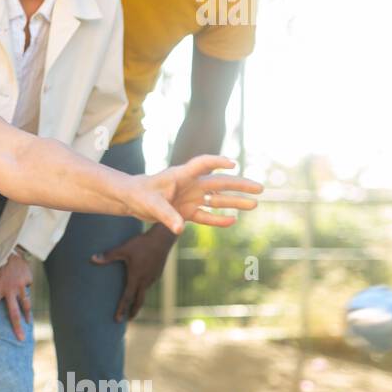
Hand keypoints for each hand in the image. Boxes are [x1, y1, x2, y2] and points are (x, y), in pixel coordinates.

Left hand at [0, 250, 32, 339]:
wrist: (11, 248)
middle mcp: (8, 290)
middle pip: (13, 313)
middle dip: (17, 327)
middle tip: (20, 340)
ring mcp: (19, 286)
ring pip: (25, 304)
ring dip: (27, 315)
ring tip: (28, 324)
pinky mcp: (27, 281)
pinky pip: (27, 288)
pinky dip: (25, 287)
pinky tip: (22, 282)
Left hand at [91, 227, 173, 322]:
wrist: (162, 239)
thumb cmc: (141, 244)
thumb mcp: (123, 249)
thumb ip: (108, 256)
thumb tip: (91, 259)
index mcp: (137, 278)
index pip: (127, 298)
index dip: (122, 309)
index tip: (118, 320)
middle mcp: (146, 281)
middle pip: (139, 301)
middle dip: (133, 311)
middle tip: (128, 320)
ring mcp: (153, 277)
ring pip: (144, 291)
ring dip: (138, 299)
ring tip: (132, 302)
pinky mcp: (158, 273)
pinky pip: (149, 284)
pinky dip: (143, 289)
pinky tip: (139, 286)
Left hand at [127, 155, 262, 232]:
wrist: (131, 200)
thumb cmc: (140, 194)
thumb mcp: (150, 205)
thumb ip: (166, 215)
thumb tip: (179, 229)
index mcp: (181, 175)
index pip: (202, 164)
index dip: (217, 162)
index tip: (232, 164)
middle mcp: (190, 185)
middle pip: (219, 183)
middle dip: (240, 185)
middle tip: (260, 188)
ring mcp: (190, 198)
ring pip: (217, 199)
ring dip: (235, 202)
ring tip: (254, 204)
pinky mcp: (187, 211)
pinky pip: (206, 215)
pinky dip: (218, 219)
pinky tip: (233, 220)